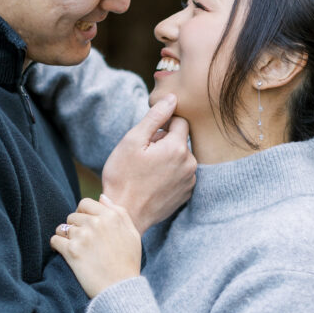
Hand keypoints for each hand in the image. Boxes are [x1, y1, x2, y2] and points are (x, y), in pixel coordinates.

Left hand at [50, 195, 141, 297]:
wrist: (120, 289)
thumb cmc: (129, 262)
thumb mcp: (133, 234)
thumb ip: (119, 212)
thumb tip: (102, 197)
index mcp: (111, 216)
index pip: (86, 203)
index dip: (83, 213)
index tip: (85, 225)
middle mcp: (96, 223)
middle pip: (73, 216)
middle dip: (75, 226)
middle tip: (81, 240)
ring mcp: (83, 236)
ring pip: (63, 227)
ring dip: (65, 236)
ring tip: (73, 247)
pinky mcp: (71, 251)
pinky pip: (55, 240)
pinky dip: (56, 245)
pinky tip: (63, 252)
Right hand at [102, 95, 196, 233]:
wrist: (124, 214)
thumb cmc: (123, 177)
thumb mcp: (133, 141)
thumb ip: (155, 117)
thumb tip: (172, 98)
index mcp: (177, 148)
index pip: (179, 121)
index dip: (162, 124)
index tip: (147, 137)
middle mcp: (190, 164)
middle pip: (180, 140)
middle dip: (164, 142)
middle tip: (143, 156)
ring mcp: (189, 181)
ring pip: (181, 157)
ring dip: (168, 158)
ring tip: (147, 171)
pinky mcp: (186, 194)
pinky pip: (181, 174)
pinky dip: (170, 174)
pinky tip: (153, 182)